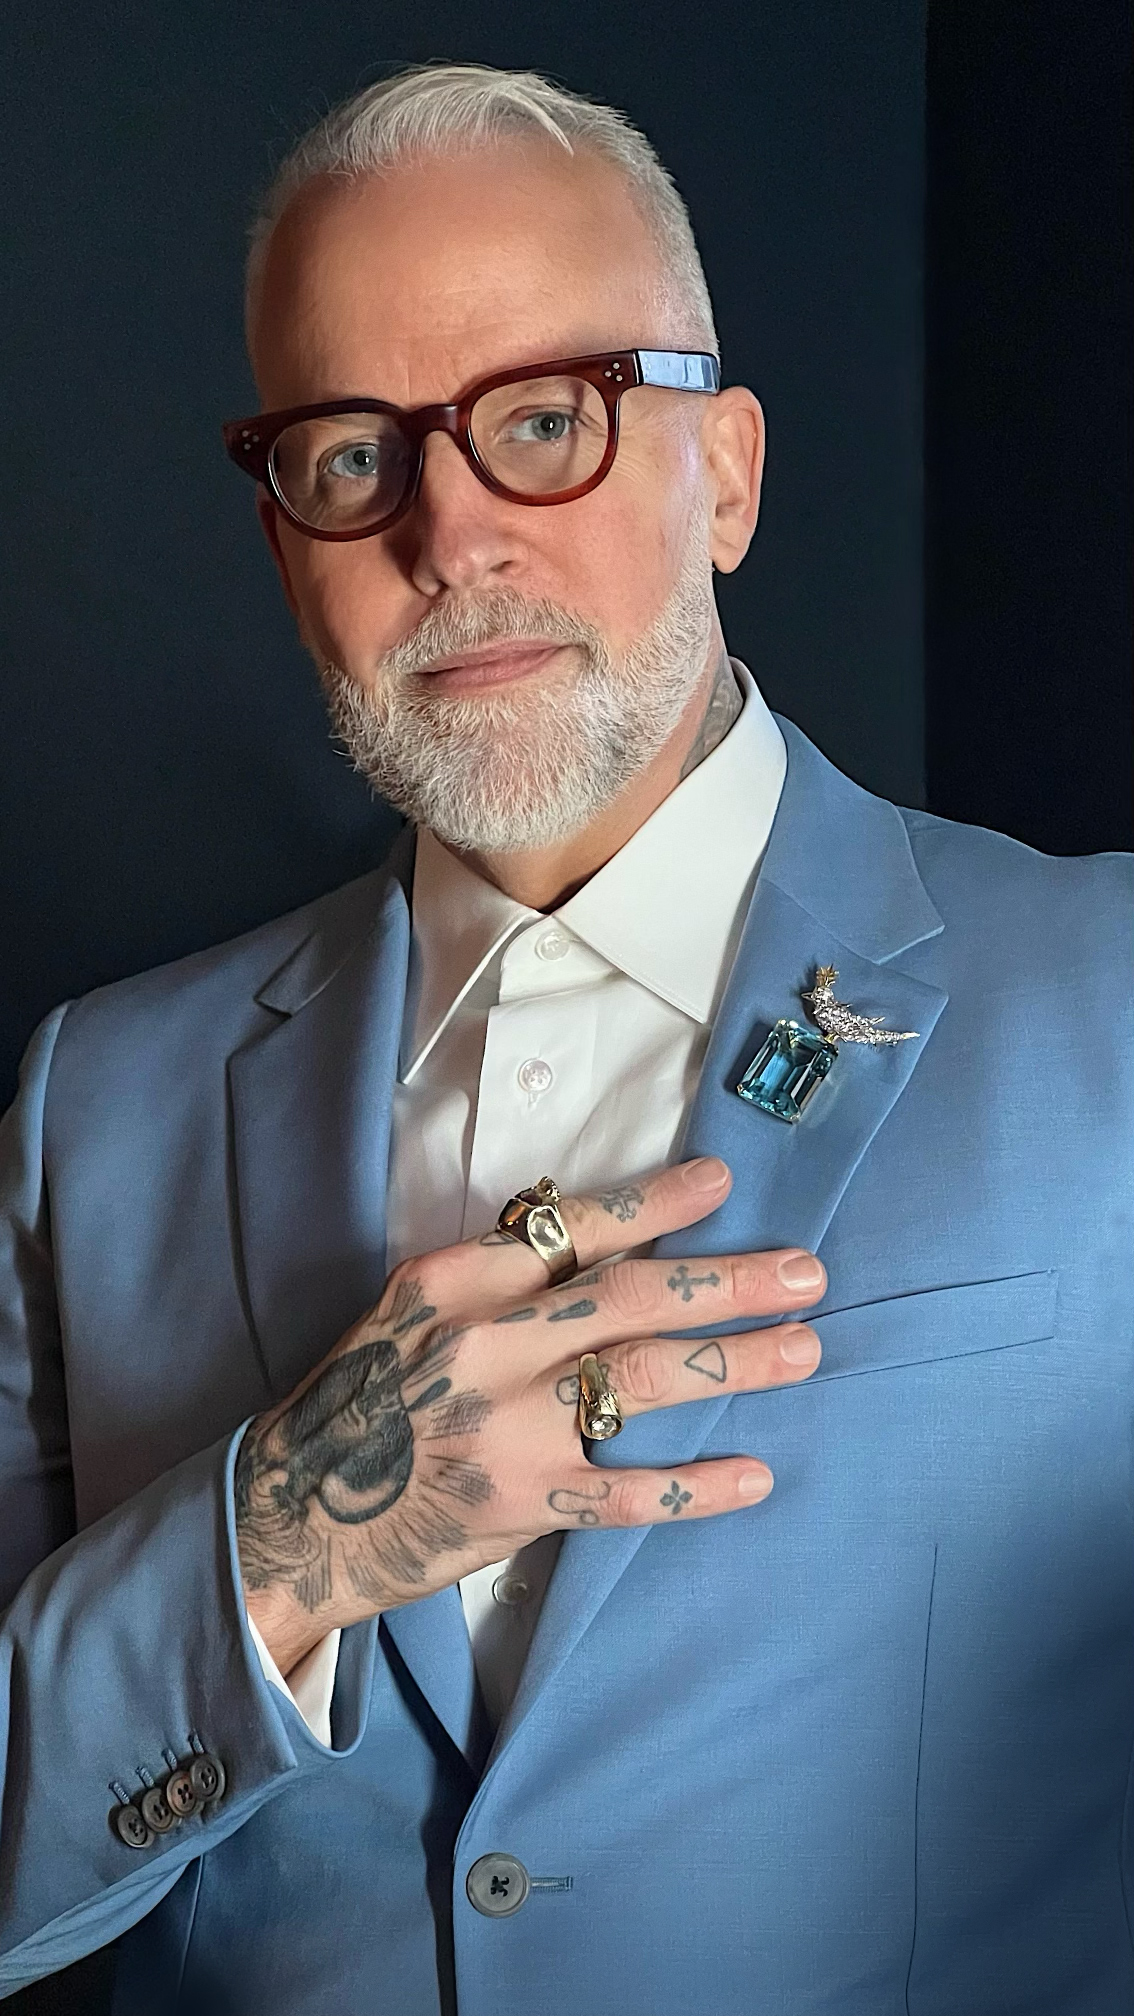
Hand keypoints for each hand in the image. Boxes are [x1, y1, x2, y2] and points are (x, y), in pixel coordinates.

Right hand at [236, 1157, 824, 1673]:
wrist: (293, 1515)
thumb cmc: (360, 1401)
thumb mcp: (408, 1313)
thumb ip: (495, 1279)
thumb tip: (605, 1242)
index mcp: (452, 1284)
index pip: (570, 1229)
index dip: (654, 1204)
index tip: (722, 1183)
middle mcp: (482, 1345)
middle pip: (629, 1297)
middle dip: (726, 1280)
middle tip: (805, 1271)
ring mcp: (504, 1429)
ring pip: (640, 1380)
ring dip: (734, 1362)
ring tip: (805, 1348)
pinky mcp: (518, 1508)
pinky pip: (626, 1496)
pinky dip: (695, 1487)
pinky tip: (754, 1476)